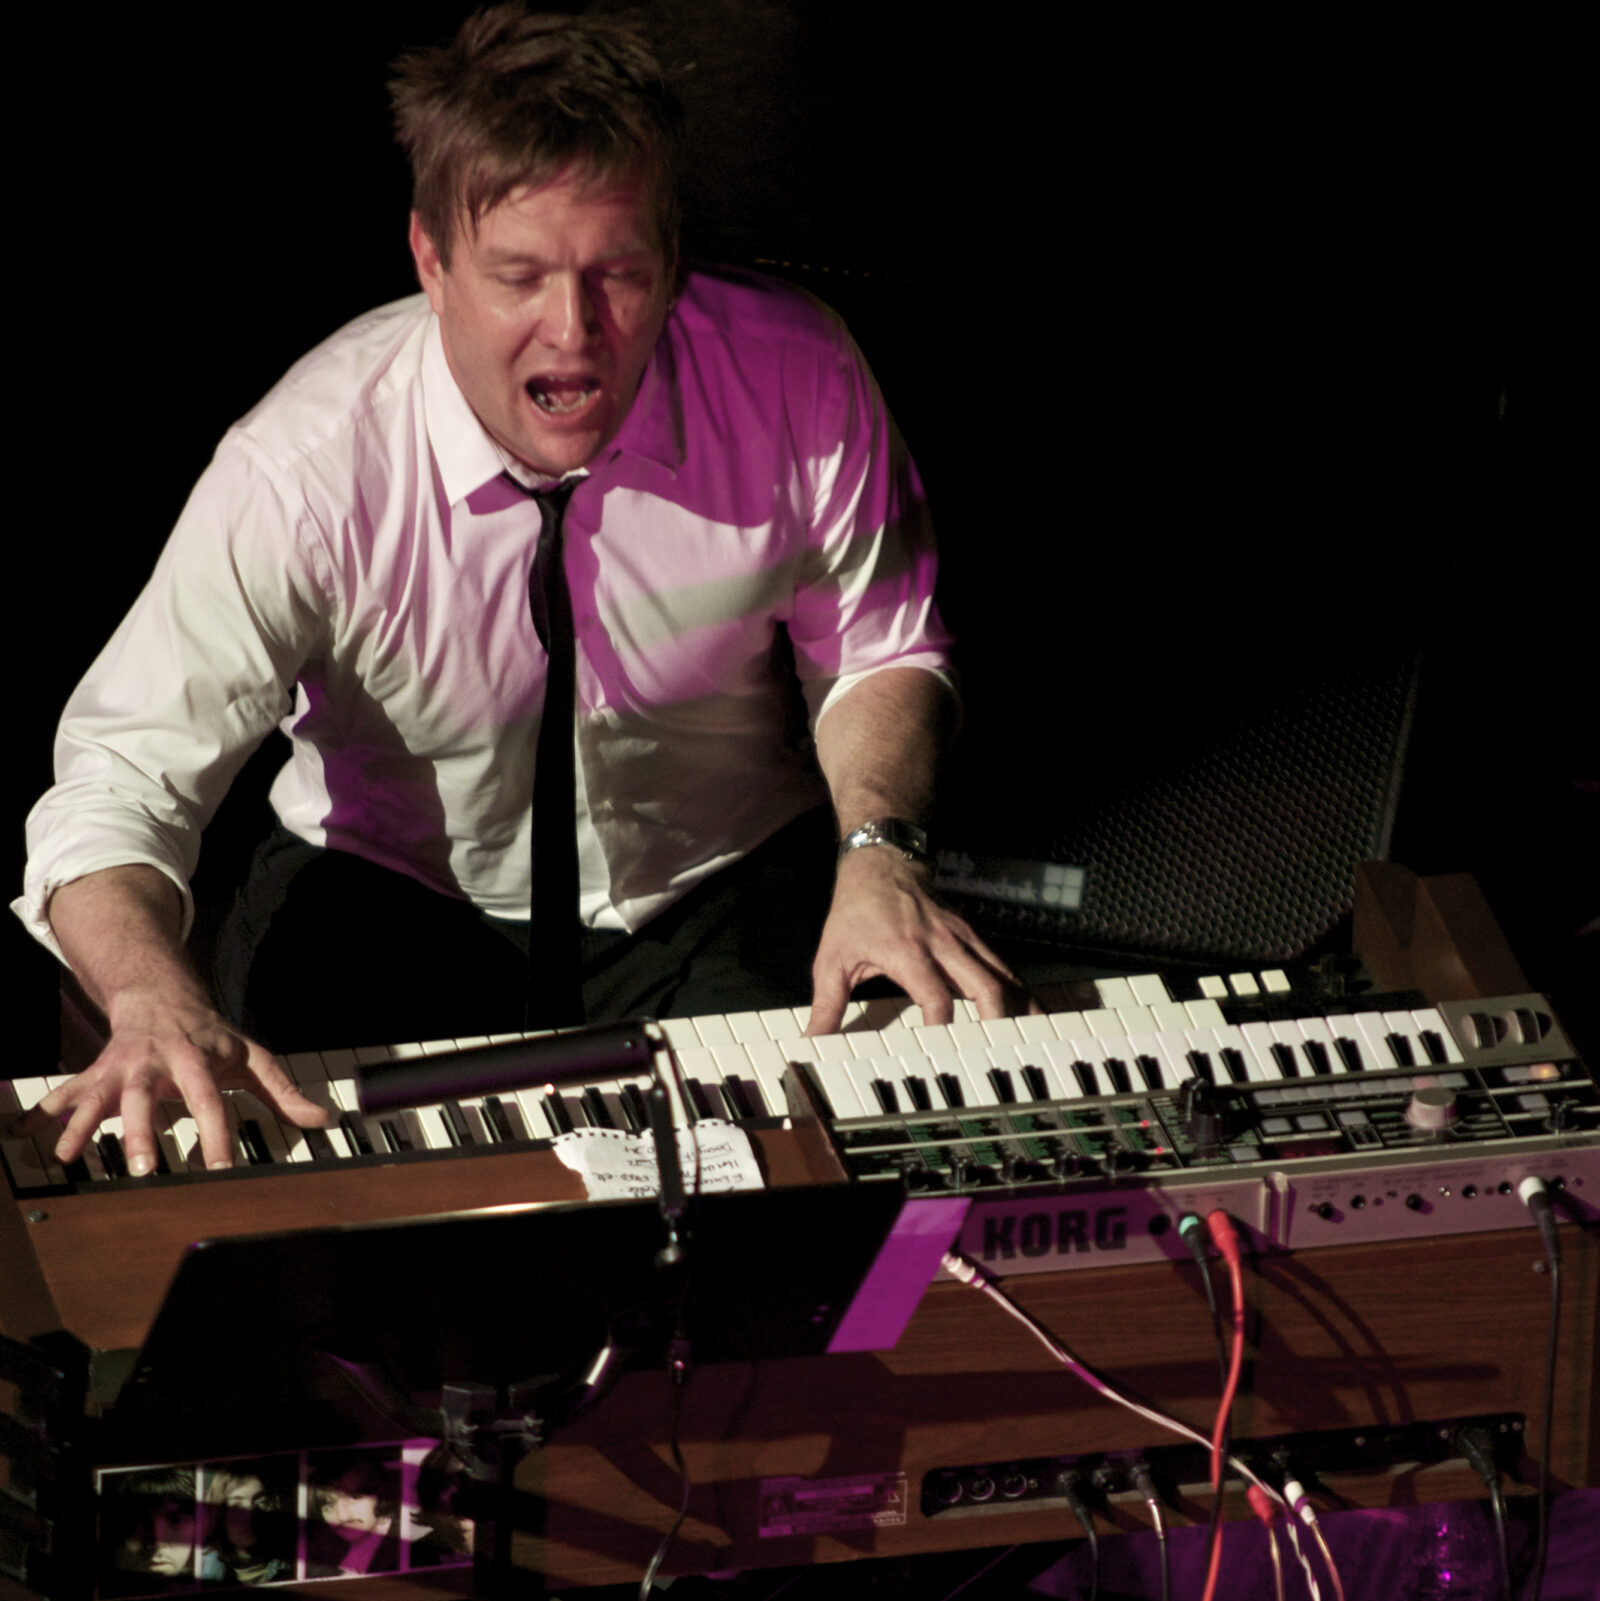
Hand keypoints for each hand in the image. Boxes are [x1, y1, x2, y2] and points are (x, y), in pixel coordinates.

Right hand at [18, 989, 331, 1175]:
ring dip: (85, 1125)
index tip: (218, 1169)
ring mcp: (122, 1067)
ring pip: (101, 1095)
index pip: (210, 1099)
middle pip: (146, 1097)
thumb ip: (284, 1092)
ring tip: (71, 1157)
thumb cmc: (212, 1037)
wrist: (162, 998)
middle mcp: (155, 1061)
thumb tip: (324, 1119)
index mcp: (196, 1058)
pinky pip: (69, 1096)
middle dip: (140, 1132)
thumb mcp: (252, 1057)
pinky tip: (28, 1138)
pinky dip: (47, 1116)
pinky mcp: (96, 1074)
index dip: (215, 1133)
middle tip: (140, 1169)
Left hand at [805, 846, 1036, 1035]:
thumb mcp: (832, 957)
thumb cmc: (857, 909)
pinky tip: (1033, 1015)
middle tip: (1000, 1057)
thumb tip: (812, 1041)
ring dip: (1018, 1011)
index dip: (942, 1028)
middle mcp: (943, 945)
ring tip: (1032, 1043)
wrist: (881, 862)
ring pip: (1004, 977)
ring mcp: (963, 940)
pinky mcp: (973, 939)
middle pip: (985, 987)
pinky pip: (1005, 968)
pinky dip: (1020, 993)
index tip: (943, 1056)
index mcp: (908, 951)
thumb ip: (827, 1004)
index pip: (935, 998)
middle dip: (996, 1024)